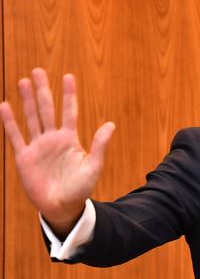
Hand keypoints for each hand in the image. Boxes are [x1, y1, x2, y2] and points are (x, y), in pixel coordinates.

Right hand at [0, 68, 114, 236]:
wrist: (62, 206)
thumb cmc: (80, 188)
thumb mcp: (94, 166)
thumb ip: (100, 145)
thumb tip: (110, 124)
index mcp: (70, 139)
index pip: (69, 111)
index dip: (68, 94)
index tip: (69, 76)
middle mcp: (53, 139)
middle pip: (47, 109)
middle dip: (43, 90)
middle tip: (38, 71)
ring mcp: (38, 146)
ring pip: (31, 118)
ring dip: (27, 100)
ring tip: (24, 81)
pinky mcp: (24, 157)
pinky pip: (16, 136)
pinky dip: (10, 122)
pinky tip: (5, 106)